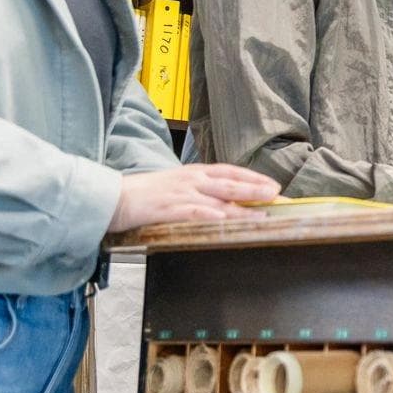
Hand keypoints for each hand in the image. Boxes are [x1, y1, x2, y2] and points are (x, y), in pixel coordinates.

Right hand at [108, 164, 280, 231]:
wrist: (113, 197)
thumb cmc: (145, 194)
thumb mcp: (177, 187)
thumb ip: (200, 192)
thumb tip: (225, 203)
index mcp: (194, 173)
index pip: (230, 172)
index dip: (253, 178)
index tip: (273, 185)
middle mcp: (191, 180)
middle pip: (230, 184)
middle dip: (256, 190)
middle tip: (278, 196)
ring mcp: (180, 193)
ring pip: (217, 199)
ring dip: (241, 206)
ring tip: (262, 213)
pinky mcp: (167, 208)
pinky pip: (192, 212)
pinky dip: (209, 215)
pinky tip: (224, 220)